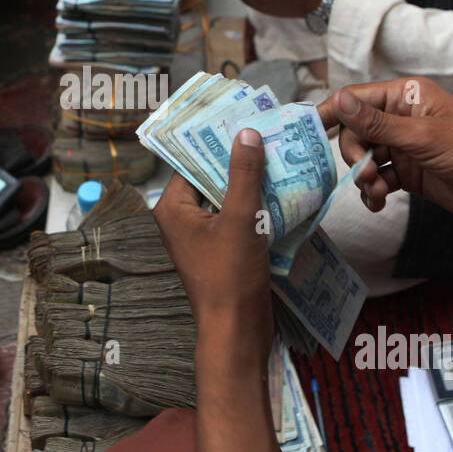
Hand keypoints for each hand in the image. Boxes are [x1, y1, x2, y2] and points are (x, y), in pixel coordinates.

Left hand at [153, 129, 273, 366]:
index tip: (241, 120)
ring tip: (278, 156)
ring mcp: (202, 237)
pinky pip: (236, 218)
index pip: (191, 163)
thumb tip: (246, 134)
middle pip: (210, 179)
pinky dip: (255, 206)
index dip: (216, 143)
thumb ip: (243, 174)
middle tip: (266, 134)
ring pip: (226, 199)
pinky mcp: (221, 251)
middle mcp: (181, 221)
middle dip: (237, 161)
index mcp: (172, 209)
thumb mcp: (239, 218)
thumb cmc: (230, 276)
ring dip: (249, 183)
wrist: (236, 330)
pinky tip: (280, 191)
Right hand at [319, 77, 452, 226]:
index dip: (331, 114)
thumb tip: (339, 100)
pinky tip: (380, 203)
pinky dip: (374, 192)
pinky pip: (378, 178)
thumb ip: (377, 123)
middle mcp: (402, 118)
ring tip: (376, 192)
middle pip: (355, 132)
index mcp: (406, 96)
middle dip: (353, 155)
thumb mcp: (423, 137)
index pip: (356, 100)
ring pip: (364, 158)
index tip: (305, 133)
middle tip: (364, 174)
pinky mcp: (409, 171)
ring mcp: (405, 145)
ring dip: (363, 177)